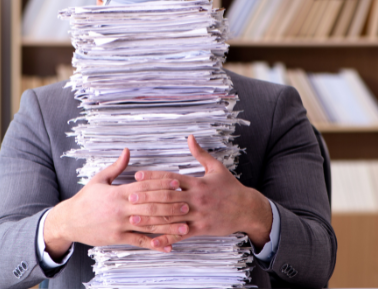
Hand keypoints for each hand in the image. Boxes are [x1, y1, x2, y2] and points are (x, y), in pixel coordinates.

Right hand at [43, 148, 191, 258]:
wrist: (69, 221)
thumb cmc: (85, 199)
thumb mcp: (99, 179)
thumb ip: (116, 166)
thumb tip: (127, 151)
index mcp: (118, 193)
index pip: (144, 186)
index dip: (161, 183)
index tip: (177, 181)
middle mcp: (121, 209)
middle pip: (150, 205)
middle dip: (170, 205)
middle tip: (187, 204)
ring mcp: (120, 224)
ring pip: (148, 224)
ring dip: (168, 225)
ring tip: (184, 225)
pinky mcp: (117, 238)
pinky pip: (139, 241)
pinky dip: (155, 244)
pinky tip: (168, 245)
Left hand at [129, 135, 272, 250]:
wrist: (248, 209)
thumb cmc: (230, 188)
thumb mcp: (216, 168)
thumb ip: (200, 154)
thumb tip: (190, 137)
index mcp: (197, 182)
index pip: (171, 178)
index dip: (153, 177)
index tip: (137, 176)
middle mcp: (196, 198)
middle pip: (167, 197)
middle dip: (147, 198)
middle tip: (130, 198)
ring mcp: (198, 215)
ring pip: (171, 216)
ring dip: (151, 218)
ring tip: (134, 218)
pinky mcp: (201, 229)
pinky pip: (181, 234)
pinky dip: (166, 238)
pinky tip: (153, 241)